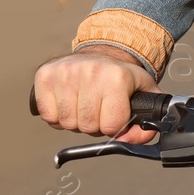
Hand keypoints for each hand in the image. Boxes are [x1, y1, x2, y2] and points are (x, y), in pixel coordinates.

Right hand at [33, 47, 158, 143]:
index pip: (112, 125)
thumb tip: (127, 141)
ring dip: (76, 121)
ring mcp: (65, 72)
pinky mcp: (45, 75)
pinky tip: (69, 103)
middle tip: (99, 110)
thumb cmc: (123, 78)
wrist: (103, 54)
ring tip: (84, 105)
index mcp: (118, 77)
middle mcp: (91, 72)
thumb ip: (148, 121)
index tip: (116, 115)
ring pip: (66, 123)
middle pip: (87, 126)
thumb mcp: (146, 94)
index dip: (114, 126)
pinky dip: (57, 117)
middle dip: (95, 125)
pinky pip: (48, 115)